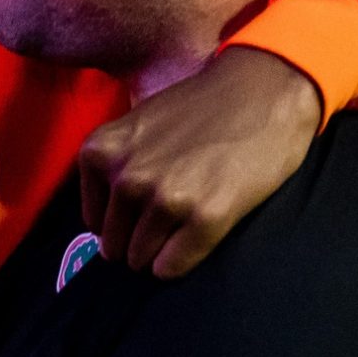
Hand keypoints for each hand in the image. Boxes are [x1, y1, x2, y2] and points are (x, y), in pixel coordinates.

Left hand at [81, 48, 321, 278]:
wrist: (263, 90)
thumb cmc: (202, 106)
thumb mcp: (138, 125)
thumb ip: (116, 165)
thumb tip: (103, 225)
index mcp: (101, 153)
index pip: (94, 221)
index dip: (119, 223)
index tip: (141, 215)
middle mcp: (128, 178)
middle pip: (115, 245)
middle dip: (137, 243)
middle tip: (165, 226)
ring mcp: (166, 200)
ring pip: (142, 259)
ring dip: (159, 253)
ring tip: (183, 227)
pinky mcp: (205, 218)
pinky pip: (173, 266)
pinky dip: (180, 263)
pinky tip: (195, 239)